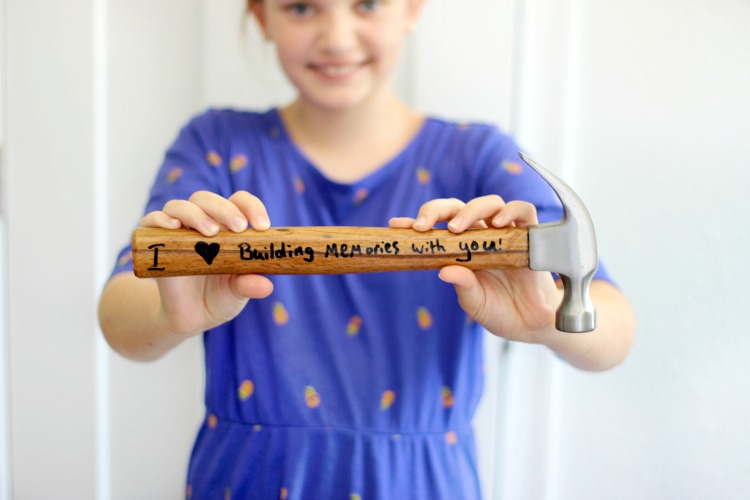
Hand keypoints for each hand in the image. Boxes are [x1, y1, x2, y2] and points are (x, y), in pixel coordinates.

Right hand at [140, 191, 274, 335]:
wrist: (191, 317)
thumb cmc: (220, 296)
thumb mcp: (238, 292)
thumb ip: (250, 285)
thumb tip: (266, 285)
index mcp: (228, 227)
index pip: (239, 202)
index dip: (251, 208)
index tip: (262, 225)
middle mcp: (203, 223)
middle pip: (208, 200)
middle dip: (224, 209)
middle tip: (238, 227)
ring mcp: (178, 231)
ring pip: (181, 206)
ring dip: (196, 214)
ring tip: (210, 233)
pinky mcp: (156, 243)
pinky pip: (152, 221)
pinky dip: (160, 219)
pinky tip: (173, 227)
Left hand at [390, 195, 560, 343]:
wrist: (533, 324)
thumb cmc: (500, 311)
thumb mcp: (476, 303)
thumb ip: (464, 286)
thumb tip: (444, 271)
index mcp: (463, 248)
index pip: (438, 226)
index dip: (417, 222)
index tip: (396, 225)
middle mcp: (482, 236)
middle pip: (459, 207)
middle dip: (438, 210)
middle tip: (424, 225)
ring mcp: (506, 233)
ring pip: (490, 203)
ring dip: (471, 209)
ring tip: (458, 227)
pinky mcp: (530, 236)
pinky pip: (524, 211)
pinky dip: (511, 211)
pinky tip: (499, 222)